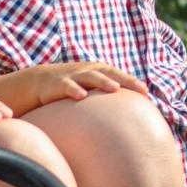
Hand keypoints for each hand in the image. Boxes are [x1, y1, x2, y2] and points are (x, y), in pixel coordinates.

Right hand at [24, 62, 147, 108]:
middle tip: (140, 89)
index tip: (146, 92)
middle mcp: (89, 71)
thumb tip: (124, 115)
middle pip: (110, 74)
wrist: (39, 81)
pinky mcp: (58, 84)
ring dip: (103, 81)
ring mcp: (74, 76)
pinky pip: (67, 86)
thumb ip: (104, 97)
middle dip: (125, 80)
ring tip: (115, 88)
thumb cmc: (72, 87)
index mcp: (99, 72)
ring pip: (91, 77)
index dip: (133, 82)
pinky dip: (75, 89)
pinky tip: (81, 96)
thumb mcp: (90, 88)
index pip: (119, 76)